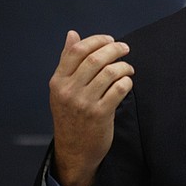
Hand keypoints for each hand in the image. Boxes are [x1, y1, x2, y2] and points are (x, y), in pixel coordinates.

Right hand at [48, 30, 133, 185]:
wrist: (74, 151)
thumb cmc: (71, 116)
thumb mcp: (62, 89)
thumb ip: (68, 61)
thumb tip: (72, 34)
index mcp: (58, 81)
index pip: (77, 51)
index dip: (97, 40)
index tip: (110, 39)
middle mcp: (68, 91)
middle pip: (96, 59)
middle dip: (115, 49)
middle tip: (125, 48)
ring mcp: (84, 103)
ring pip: (111, 72)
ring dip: (124, 66)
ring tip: (127, 69)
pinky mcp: (100, 114)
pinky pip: (120, 88)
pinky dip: (127, 82)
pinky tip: (126, 83)